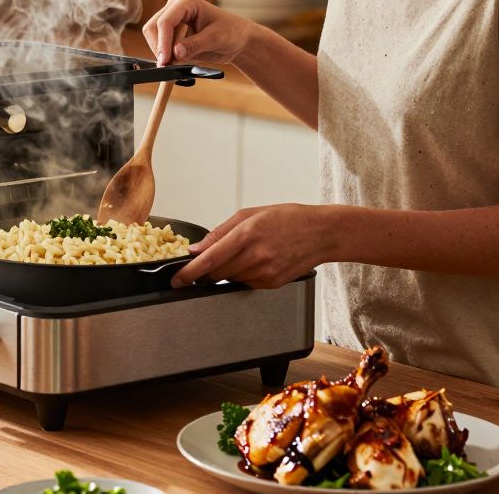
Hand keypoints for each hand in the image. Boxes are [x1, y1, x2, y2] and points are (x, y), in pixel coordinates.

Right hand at [142, 0, 253, 65]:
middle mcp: (175, 7)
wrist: (237, 40)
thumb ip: (195, 45)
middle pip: (153, 28)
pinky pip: (159, 45)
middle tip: (169, 65)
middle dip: (160, 47)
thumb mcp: (216, 38)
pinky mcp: (171, 32)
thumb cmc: (231, 33)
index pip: (165, 22)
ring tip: (178, 62)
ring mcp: (171, 19)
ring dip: (162, 52)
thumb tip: (176, 53)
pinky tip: (178, 60)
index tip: (165, 60)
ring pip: (152, 37)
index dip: (163, 42)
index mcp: (186, 2)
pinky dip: (165, 55)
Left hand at [171, 204, 334, 289]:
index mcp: (247, 234)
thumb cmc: (288, 219)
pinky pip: (246, 283)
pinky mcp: (272, 284)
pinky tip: (258, 261)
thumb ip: (220, 232)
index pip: (210, 259)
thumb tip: (197, 248)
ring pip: (230, 279)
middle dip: (206, 271)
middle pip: (216, 273)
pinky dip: (243, 275)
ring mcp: (265, 273)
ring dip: (226, 271)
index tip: (176, 279)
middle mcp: (256, 256)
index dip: (190, 272)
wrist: (322, 233)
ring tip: (244, 253)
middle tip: (207, 262)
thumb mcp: (251, 214)